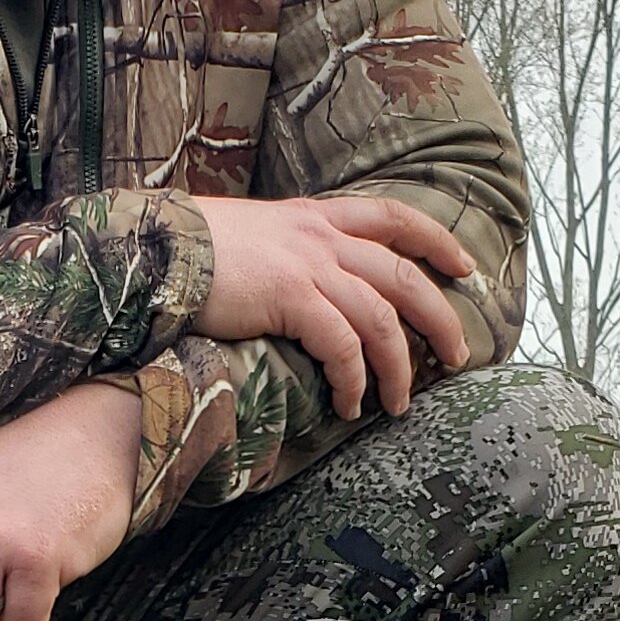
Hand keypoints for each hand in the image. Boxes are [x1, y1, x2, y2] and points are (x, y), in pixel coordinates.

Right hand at [192, 192, 473, 417]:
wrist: (156, 247)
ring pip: (382, 319)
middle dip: (440, 318)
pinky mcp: (292, 298)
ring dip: (399, 367)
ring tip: (399, 403)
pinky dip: (353, 380)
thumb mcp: (254, 234)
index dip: (436, 241)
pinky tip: (349, 403)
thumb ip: (287, 250)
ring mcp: (309, 266)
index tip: (464, 266)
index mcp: (316, 217)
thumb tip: (298, 282)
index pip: (394, 217)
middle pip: (405, 275)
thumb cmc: (192, 248)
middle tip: (458, 355)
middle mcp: (322, 238)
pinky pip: (342, 346)